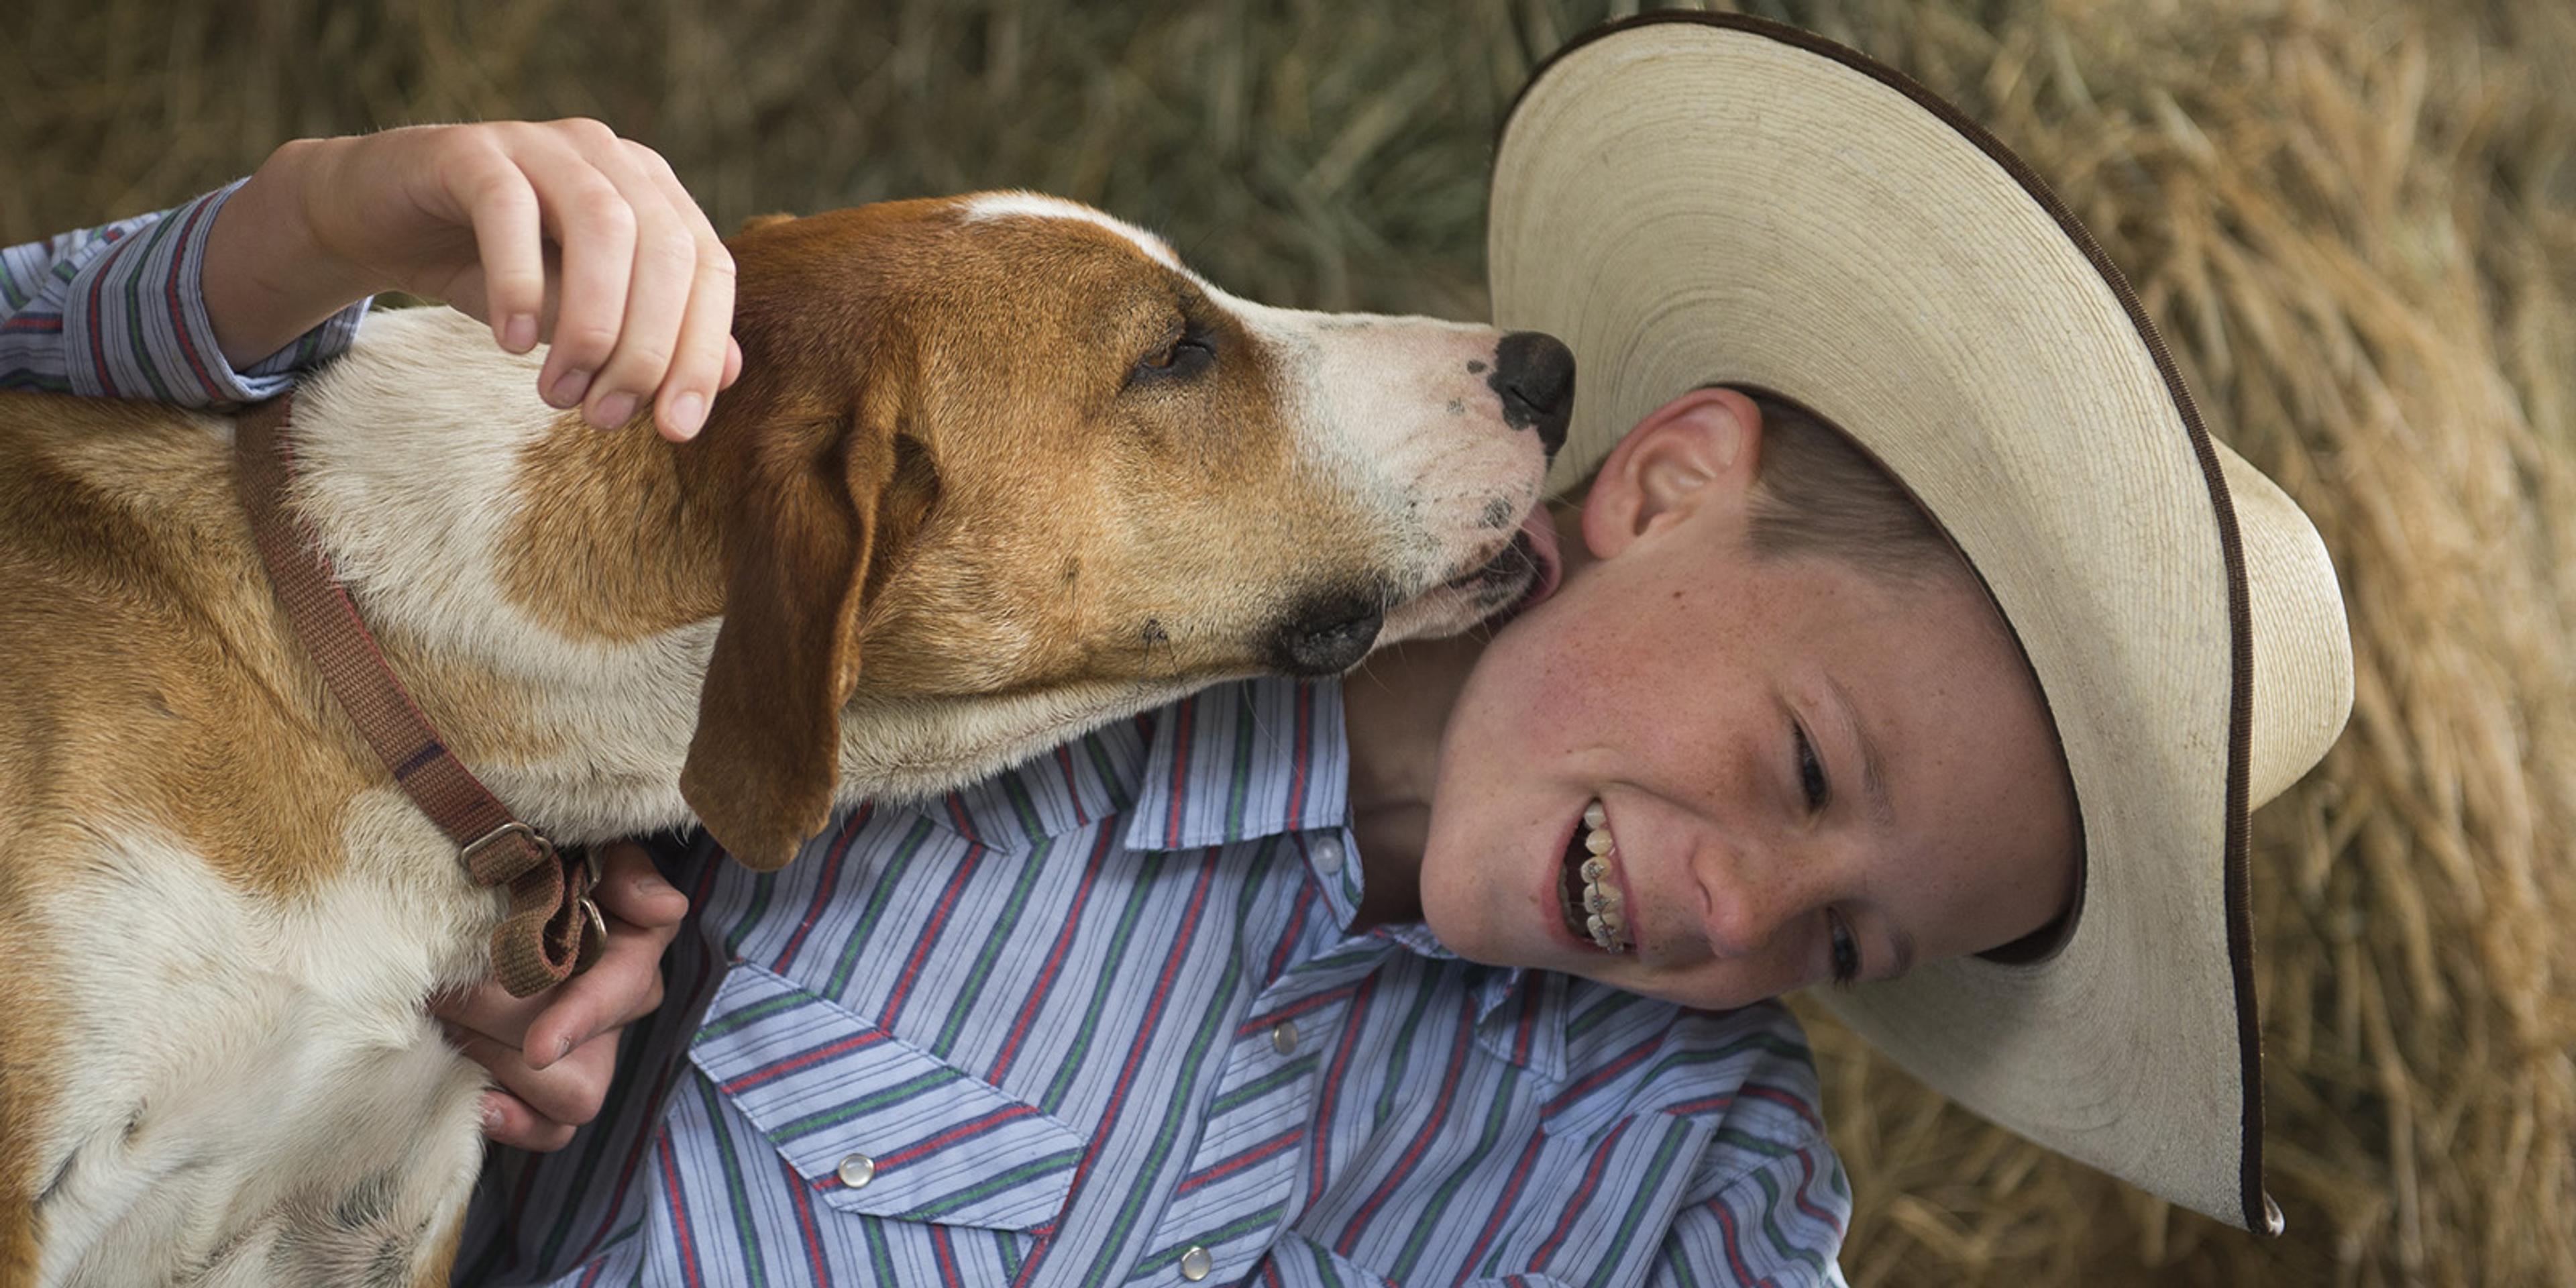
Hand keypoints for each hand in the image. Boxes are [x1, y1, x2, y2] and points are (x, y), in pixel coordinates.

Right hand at [204, 120, 741, 440]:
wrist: (379, 221)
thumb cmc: (494, 270)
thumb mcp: (577, 314)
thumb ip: (647, 334)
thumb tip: (729, 372)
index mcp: (653, 192)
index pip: (709, 268)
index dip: (701, 351)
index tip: (678, 429)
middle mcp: (610, 156)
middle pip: (666, 250)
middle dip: (646, 349)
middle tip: (604, 418)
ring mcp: (542, 143)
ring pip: (604, 226)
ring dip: (592, 324)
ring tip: (560, 393)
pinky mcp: (469, 150)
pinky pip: (510, 209)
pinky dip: (520, 282)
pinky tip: (510, 344)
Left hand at [431, 840, 688, 1150]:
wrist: (473, 877)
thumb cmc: (534, 854)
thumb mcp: (582, 845)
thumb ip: (624, 871)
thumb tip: (666, 909)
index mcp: (631, 948)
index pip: (622, 992)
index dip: (582, 1020)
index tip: (539, 1047)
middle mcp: (612, 1009)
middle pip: (583, 1061)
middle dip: (505, 1036)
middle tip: (447, 994)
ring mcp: (578, 1050)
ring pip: (568, 1101)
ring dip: (500, 1067)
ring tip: (450, 1020)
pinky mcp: (539, 1082)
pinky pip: (547, 1128)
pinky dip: (514, 1123)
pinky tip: (479, 1102)